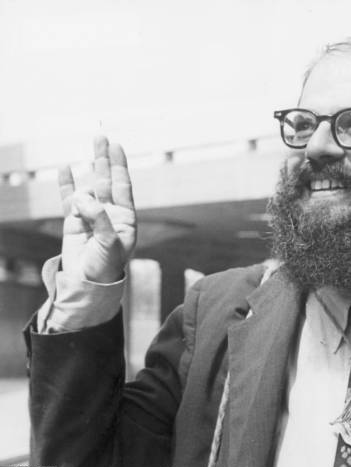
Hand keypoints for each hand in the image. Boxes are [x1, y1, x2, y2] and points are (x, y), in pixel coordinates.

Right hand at [59, 136, 136, 282]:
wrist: (88, 285)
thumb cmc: (106, 267)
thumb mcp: (110, 244)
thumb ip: (99, 219)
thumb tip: (84, 197)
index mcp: (125, 218)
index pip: (122, 186)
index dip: (119, 166)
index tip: (117, 146)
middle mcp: (109, 213)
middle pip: (106, 180)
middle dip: (104, 159)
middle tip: (101, 137)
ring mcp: (91, 215)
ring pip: (89, 187)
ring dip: (88, 169)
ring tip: (88, 149)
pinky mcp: (73, 222)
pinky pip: (69, 199)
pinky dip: (67, 184)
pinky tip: (65, 168)